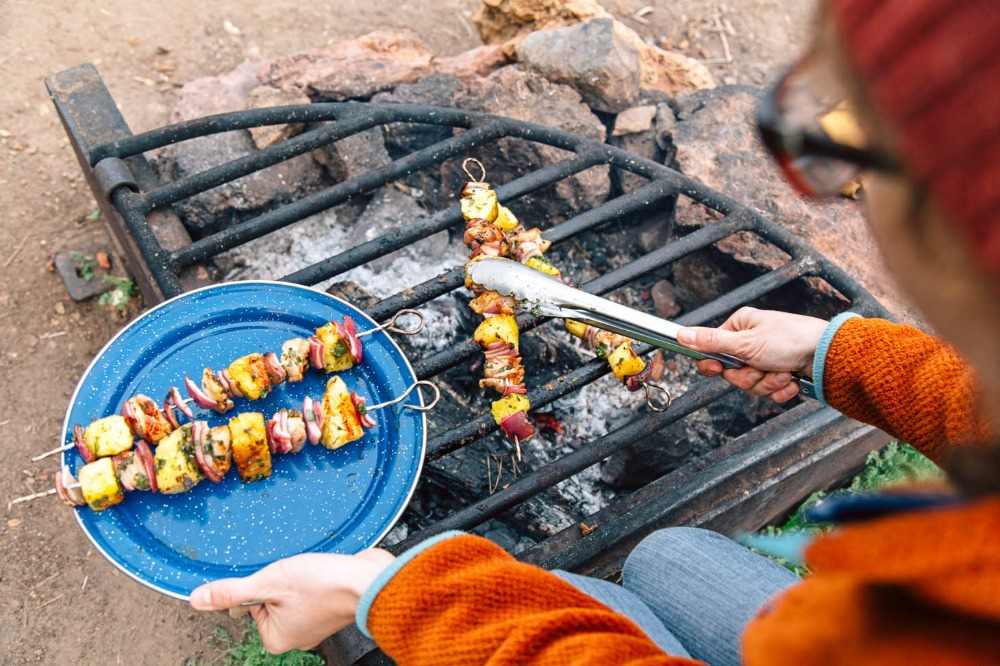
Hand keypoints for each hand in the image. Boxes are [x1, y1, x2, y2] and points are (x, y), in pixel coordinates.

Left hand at [190, 549, 394, 653]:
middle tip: (298, 574)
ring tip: (313, 573)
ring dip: (299, 576)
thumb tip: (196, 600)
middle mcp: (295, 636)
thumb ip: (231, 592)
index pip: (251, 603)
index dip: (263, 582)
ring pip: (292, 592)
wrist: (370, 581)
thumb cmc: (324, 585)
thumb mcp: (269, 582)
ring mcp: (314, 623)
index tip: (281, 578)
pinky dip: (316, 577)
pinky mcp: (331, 608)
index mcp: (276, 638)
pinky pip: (312, 590)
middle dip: (282, 578)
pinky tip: (324, 573)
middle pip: (272, 597)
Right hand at [676, 307, 826, 402]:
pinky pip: (769, 391)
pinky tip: (791, 379)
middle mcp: (751, 342)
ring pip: (751, 385)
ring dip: (768, 382)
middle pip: (732, 373)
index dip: (714, 364)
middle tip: (763, 366)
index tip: (716, 368)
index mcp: (739, 328)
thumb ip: (711, 342)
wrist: (827, 355)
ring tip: (783, 371)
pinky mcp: (779, 374)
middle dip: (750, 376)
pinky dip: (780, 389)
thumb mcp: (745, 343)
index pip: (713, 351)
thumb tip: (681, 335)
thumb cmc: (791, 339)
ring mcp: (766, 359)